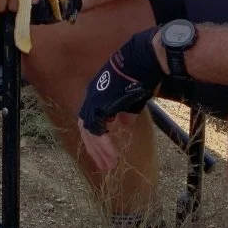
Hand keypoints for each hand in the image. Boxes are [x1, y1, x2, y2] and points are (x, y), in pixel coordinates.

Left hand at [77, 28, 161, 171]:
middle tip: (104, 166)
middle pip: (86, 129)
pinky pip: (98, 132)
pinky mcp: (99, 106)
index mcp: (99, 96)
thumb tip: (125, 123)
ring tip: (109, 165)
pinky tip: (112, 156)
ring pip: (90, 133)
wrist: (141, 61)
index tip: (105, 152)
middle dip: (94, 149)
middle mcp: (92, 99)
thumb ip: (126, 112)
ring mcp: (93, 102)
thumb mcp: (132, 98)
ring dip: (99, 151)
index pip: (92, 121)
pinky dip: (104, 145)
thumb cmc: (139, 76)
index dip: (96, 137)